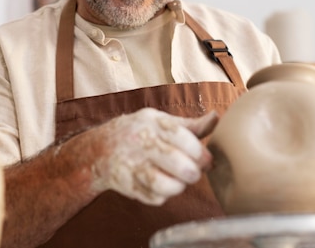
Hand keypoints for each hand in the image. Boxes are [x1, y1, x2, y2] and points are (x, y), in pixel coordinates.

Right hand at [89, 108, 218, 204]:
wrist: (97, 150)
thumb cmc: (138, 134)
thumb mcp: (160, 122)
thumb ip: (190, 125)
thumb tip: (217, 118)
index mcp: (151, 121)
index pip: (181, 136)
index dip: (199, 153)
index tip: (207, 161)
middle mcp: (138, 139)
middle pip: (175, 162)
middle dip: (192, 172)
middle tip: (194, 174)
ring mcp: (129, 162)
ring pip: (162, 183)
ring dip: (178, 187)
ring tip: (179, 183)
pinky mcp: (124, 183)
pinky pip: (151, 196)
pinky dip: (162, 196)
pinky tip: (162, 188)